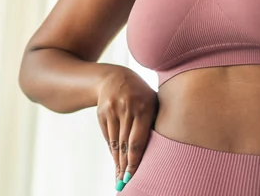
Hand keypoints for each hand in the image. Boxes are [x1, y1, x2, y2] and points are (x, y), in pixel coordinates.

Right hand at [96, 66, 157, 190]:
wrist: (113, 77)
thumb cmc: (140, 94)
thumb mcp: (151, 102)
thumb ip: (152, 123)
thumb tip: (157, 153)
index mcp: (143, 107)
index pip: (137, 140)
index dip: (135, 160)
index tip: (133, 175)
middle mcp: (126, 108)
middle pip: (125, 144)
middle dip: (125, 166)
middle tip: (125, 182)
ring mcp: (112, 111)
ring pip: (115, 143)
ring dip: (118, 162)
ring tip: (120, 177)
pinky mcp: (102, 114)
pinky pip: (108, 137)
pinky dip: (113, 151)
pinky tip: (116, 162)